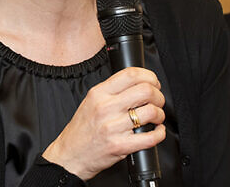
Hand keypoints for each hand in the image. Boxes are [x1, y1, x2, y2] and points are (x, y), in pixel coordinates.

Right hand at [42, 67, 165, 180]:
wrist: (70, 154)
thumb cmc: (81, 129)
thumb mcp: (91, 101)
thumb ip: (111, 90)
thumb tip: (137, 83)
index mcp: (99, 93)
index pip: (131, 74)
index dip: (149, 76)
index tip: (153, 82)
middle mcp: (106, 107)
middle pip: (145, 91)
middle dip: (158, 95)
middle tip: (157, 100)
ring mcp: (113, 127)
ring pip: (151, 112)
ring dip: (159, 114)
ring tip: (156, 117)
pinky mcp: (120, 146)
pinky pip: (150, 137)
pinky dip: (159, 134)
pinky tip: (156, 131)